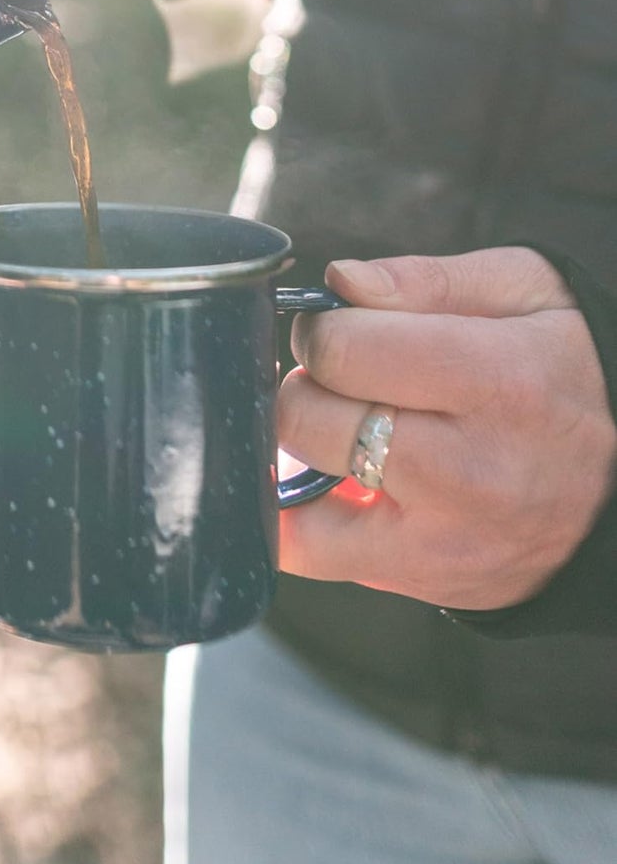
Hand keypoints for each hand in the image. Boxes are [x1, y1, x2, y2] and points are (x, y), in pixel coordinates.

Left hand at [278, 247, 616, 609]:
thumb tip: (338, 282)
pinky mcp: (429, 582)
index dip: (322, 328)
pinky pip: (315, 556)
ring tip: (344, 429)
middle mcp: (471, 471)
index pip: (344, 351)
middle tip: (345, 380)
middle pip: (311, 420)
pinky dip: (301, 515)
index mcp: (497, 380)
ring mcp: (447, 539)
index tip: (340, 327)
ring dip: (300, 454)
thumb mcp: (522, 292)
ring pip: (300, 498)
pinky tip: (331, 481)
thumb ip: (423, 281)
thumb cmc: (563, 368)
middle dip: (307, 386)